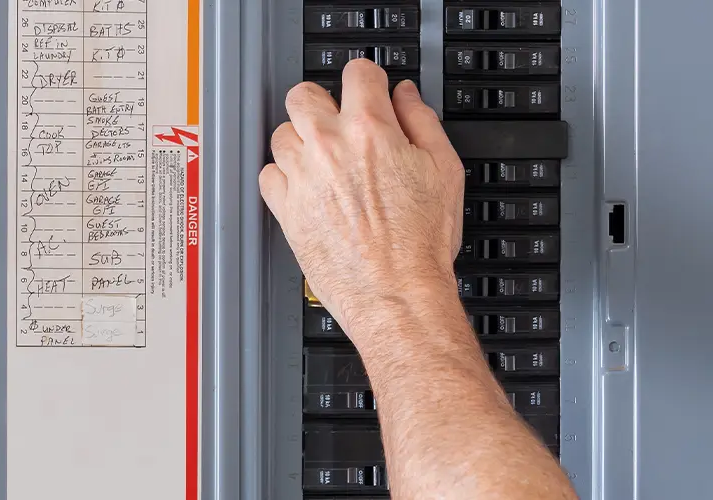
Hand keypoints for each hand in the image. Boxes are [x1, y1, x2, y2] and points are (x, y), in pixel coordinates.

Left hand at [259, 60, 465, 339]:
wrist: (397, 295)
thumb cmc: (421, 244)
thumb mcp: (445, 170)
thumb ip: (422, 122)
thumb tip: (406, 97)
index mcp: (369, 130)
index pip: (357, 73)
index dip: (369, 79)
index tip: (370, 90)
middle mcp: (328, 147)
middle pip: (303, 94)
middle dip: (322, 102)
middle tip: (338, 121)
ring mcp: (302, 177)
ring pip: (281, 133)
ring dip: (301, 140)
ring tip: (323, 159)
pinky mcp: (286, 209)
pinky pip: (268, 174)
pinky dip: (283, 176)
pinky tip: (307, 186)